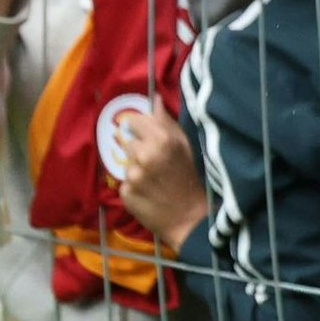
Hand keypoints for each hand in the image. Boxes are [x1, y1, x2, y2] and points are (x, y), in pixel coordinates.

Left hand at [113, 108, 208, 248]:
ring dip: (137, 169)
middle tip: (156, 164)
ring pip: (127, 164)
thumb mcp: (187, 147)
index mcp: (162, 140)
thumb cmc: (194, 180)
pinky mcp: (125, 193)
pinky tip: (149, 193)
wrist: (192, 219)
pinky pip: (124, 183)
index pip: (135, 121)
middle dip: (139, 150)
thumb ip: (167, 123)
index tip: (149, 138)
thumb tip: (154, 101)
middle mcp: (144, 155)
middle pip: (127, 142)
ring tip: (155, 181)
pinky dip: (134, 187)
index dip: (141, 128)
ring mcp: (134, 175)